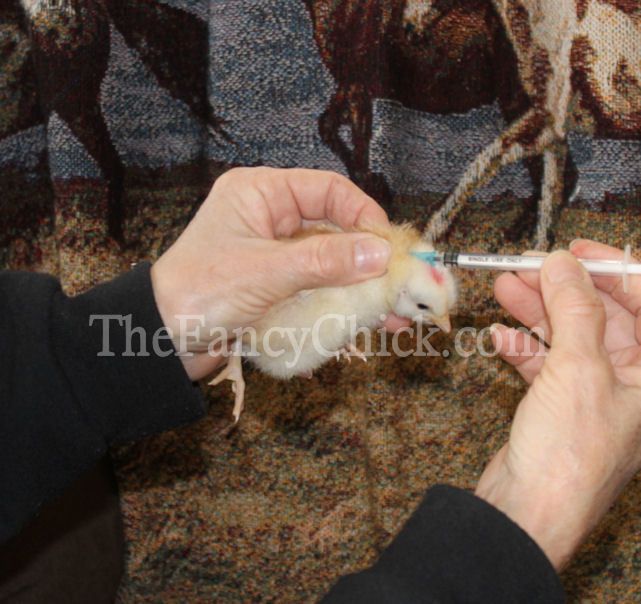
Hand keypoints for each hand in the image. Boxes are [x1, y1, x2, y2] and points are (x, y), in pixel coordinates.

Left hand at [151, 167, 401, 379]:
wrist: (159, 342)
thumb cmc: (200, 293)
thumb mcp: (266, 272)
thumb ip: (324, 261)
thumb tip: (381, 254)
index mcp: (261, 194)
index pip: (327, 190)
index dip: (363, 214)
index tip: (389, 246)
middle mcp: (271, 219)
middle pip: (335, 229)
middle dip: (369, 258)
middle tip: (403, 281)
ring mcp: (276, 256)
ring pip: (332, 263)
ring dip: (362, 286)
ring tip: (396, 311)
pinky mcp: (277, 288)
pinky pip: (319, 288)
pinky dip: (343, 303)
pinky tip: (369, 321)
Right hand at [476, 240, 640, 569]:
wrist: (526, 511)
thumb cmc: (569, 451)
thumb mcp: (578, 369)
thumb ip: (573, 309)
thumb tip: (560, 262)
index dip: (612, 271)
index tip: (573, 251)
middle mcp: (631, 383)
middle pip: (601, 318)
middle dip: (561, 290)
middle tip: (525, 266)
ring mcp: (592, 395)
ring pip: (567, 337)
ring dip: (535, 313)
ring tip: (502, 288)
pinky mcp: (558, 407)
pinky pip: (544, 364)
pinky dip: (522, 349)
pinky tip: (498, 338)